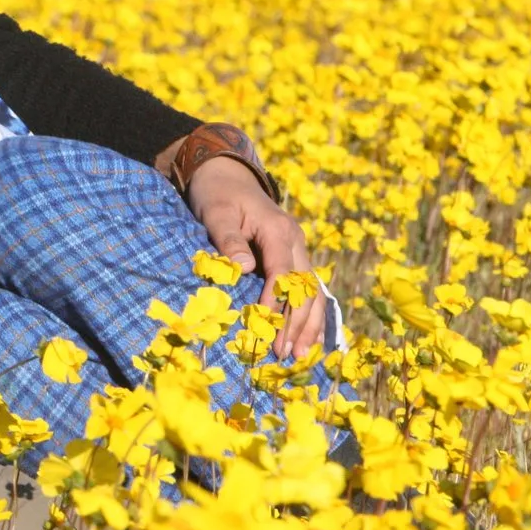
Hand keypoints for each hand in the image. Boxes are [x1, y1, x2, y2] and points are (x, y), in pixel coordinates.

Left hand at [182, 158, 327, 359]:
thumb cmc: (218, 194)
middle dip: (296, 322)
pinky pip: (309, 288)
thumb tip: (244, 267)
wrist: (227, 175)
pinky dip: (310, 314)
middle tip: (283, 353)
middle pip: (305, 288)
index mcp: (278, 230)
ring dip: (309, 324)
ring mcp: (298, 249)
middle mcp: (295, 241)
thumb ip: (228, 239)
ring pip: (314, 291)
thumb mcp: (216, 212)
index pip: (283, 273)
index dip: (277, 302)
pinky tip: (307, 338)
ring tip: (300, 354)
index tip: (267, 327)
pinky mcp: (293, 256)